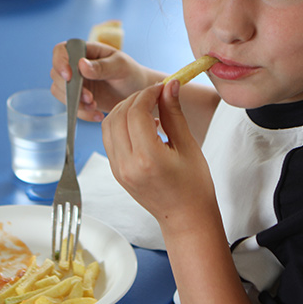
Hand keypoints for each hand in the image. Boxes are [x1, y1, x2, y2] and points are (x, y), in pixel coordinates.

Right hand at [50, 41, 155, 121]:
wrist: (137, 93)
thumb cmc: (130, 73)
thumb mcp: (120, 67)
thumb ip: (102, 67)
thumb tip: (81, 65)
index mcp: (85, 50)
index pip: (61, 50)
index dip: (60, 62)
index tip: (69, 76)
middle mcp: (75, 65)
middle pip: (56, 74)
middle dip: (70, 89)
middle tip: (90, 98)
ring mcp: (75, 82)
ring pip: (59, 91)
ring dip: (74, 102)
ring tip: (95, 106)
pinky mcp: (78, 98)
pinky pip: (70, 106)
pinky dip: (81, 112)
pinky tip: (97, 115)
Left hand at [101, 82, 217, 231]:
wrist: (185, 217)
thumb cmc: (194, 186)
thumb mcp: (188, 146)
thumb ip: (174, 113)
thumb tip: (170, 86)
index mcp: (147, 159)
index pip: (136, 113)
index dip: (148, 94)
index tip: (162, 88)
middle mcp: (126, 164)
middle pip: (118, 115)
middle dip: (135, 98)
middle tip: (155, 94)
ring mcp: (118, 170)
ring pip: (108, 125)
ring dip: (125, 110)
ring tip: (148, 108)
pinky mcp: (116, 171)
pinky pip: (110, 139)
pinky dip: (121, 124)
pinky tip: (142, 125)